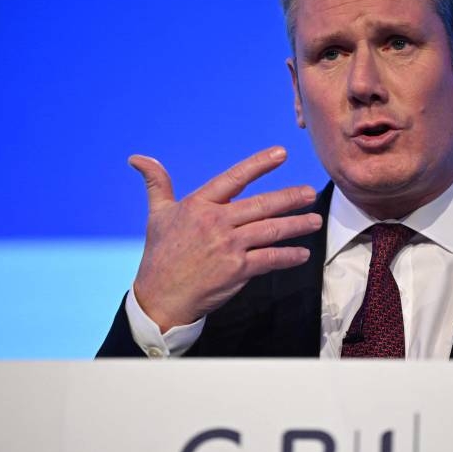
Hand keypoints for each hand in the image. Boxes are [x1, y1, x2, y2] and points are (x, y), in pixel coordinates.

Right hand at [129, 146, 322, 331]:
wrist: (160, 298)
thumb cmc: (160, 255)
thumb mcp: (157, 215)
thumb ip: (156, 183)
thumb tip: (138, 158)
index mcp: (199, 205)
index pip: (234, 178)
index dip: (259, 164)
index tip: (282, 153)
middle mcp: (216, 222)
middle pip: (262, 204)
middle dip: (290, 198)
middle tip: (311, 193)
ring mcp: (228, 246)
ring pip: (271, 230)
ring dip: (296, 226)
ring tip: (315, 221)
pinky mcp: (237, 270)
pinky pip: (270, 259)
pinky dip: (289, 256)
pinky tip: (302, 254)